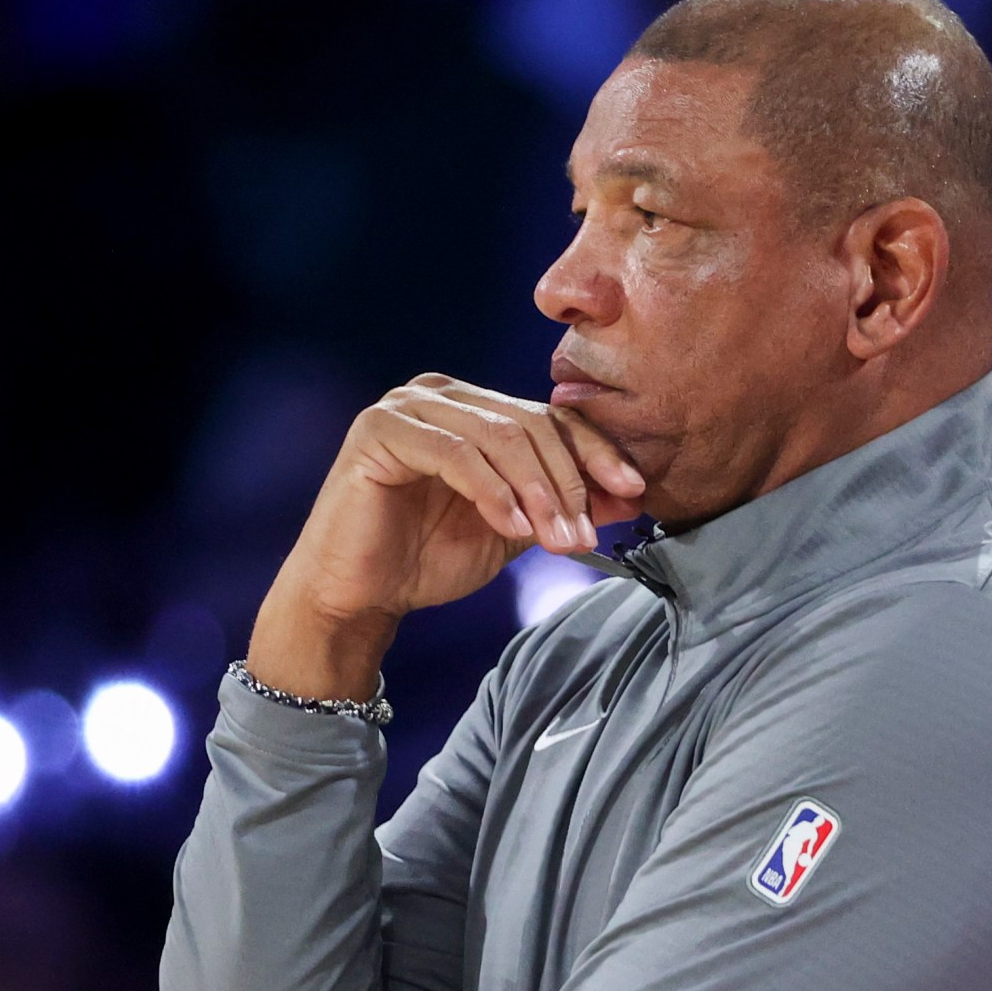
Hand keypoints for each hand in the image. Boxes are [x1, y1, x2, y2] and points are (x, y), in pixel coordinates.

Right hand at [249, 376, 645, 698]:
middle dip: (568, 482)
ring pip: (498, 436)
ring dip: (538, 492)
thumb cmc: (426, 559)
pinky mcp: (379, 430)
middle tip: (586, 536)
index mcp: (473, 407)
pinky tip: (513, 528)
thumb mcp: (513, 530)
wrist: (358, 596)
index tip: (634, 492)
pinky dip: (493, 492)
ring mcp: (407, 406)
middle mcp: (440, 394)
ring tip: (559, 540)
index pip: (550, 417)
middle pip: (529, 423)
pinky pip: (455, 454)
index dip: (596, 453)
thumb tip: (631, 495)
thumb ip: (561, 505)